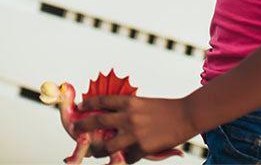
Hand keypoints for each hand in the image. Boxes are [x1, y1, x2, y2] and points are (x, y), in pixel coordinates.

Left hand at [75, 95, 191, 161]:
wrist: (185, 115)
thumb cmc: (164, 108)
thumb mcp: (142, 103)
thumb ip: (126, 109)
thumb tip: (111, 116)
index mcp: (128, 101)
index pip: (102, 101)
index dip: (88, 104)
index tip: (79, 107)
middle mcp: (128, 116)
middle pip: (99, 121)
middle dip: (84, 126)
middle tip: (75, 130)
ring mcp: (135, 133)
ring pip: (109, 145)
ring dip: (102, 150)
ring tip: (96, 152)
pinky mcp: (143, 148)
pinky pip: (128, 157)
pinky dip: (126, 158)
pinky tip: (126, 157)